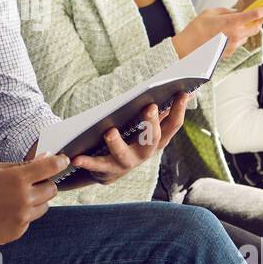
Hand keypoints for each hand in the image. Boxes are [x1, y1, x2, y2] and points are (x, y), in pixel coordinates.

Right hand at [0, 153, 69, 245]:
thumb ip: (21, 166)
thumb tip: (44, 159)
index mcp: (17, 179)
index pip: (51, 167)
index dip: (60, 162)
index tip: (63, 160)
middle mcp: (23, 199)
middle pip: (52, 189)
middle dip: (45, 183)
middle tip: (31, 181)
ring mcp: (21, 218)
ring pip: (44, 206)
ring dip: (36, 200)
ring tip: (14, 198)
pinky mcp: (17, 232)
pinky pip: (30, 220)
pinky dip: (23, 214)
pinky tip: (5, 211)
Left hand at [70, 92, 190, 183]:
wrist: (108, 171)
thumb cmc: (130, 141)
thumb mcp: (147, 128)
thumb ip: (162, 113)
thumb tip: (186, 92)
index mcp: (156, 141)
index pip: (172, 126)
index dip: (179, 110)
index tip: (183, 93)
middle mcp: (144, 153)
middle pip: (152, 140)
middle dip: (151, 124)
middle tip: (150, 107)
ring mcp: (126, 163)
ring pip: (124, 155)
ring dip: (117, 144)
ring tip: (109, 132)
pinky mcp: (106, 170)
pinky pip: (96, 166)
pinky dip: (86, 162)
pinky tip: (76, 157)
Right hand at [174, 5, 262, 57]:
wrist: (187, 48)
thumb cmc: (196, 29)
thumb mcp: (211, 12)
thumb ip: (226, 11)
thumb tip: (236, 12)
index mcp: (232, 22)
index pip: (255, 15)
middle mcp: (236, 35)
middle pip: (256, 28)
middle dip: (257, 22)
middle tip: (252, 17)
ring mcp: (234, 45)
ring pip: (247, 37)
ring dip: (245, 31)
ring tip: (230, 28)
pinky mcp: (229, 53)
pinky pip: (238, 44)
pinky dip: (235, 39)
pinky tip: (223, 37)